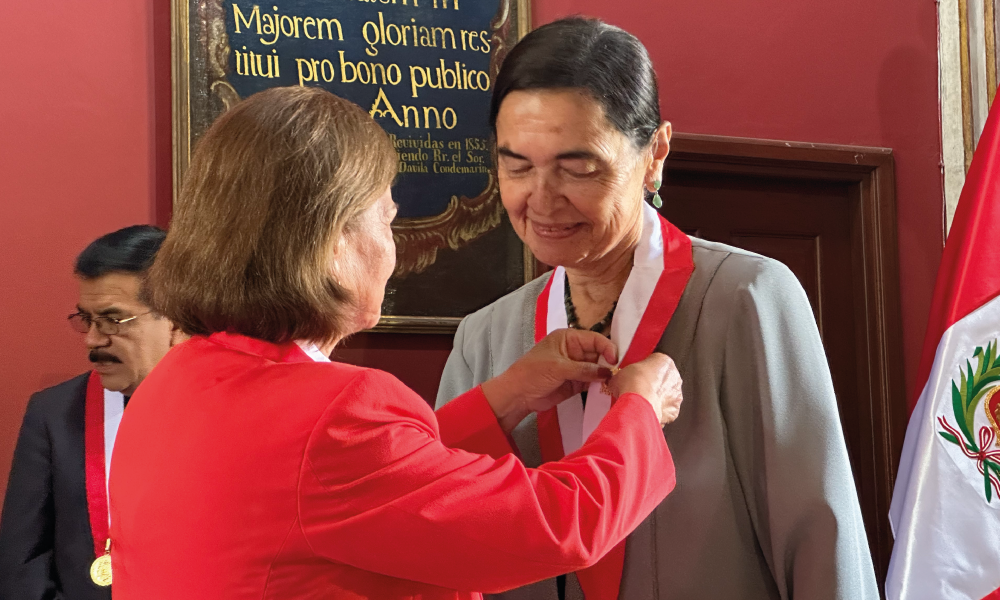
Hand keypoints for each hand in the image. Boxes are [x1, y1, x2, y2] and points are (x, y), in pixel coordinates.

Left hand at [481, 329, 617, 432]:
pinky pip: (593, 382)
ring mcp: (577, 368)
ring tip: (617, 382)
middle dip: (609, 362)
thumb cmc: (533, 373)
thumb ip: (584, 369)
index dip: (607, 347)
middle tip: (620, 373)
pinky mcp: (577, 383)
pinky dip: (601, 385)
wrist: (518, 395)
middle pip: (599, 353)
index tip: (615, 360)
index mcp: (568, 339)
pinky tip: (609, 388)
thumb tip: (607, 372)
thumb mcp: (558, 368)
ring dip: (606, 375)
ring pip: (598, 369)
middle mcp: (575, 351)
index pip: (595, 339)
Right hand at [604, 353, 682, 424]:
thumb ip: (622, 375)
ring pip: (666, 396)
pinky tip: (645, 412)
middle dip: (652, 385)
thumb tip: (615, 381)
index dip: (644, 370)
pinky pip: (666, 412)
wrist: (637, 404)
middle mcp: (674, 377)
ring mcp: (675, 395)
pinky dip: (657, 413)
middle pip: (663, 380)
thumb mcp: (620, 374)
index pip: (655, 363)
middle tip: (637, 390)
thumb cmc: (632, 385)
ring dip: (655, 399)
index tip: (636, 376)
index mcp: (664, 361)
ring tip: (640, 403)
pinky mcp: (673, 411)